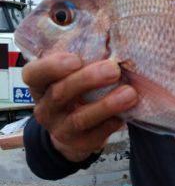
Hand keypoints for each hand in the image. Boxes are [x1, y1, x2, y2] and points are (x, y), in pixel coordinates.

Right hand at [22, 52, 137, 162]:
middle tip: (113, 69)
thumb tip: (113, 42)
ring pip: (80, 118)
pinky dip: (113, 122)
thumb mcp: (70, 76)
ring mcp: (60, 129)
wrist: (73, 131)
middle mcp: (46, 108)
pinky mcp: (80, 143)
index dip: (52, 67)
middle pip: (61, 94)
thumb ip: (83, 61)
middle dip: (88, 80)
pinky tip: (126, 114)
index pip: (33, 74)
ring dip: (107, 105)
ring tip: (129, 93)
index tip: (76, 58)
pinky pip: (97, 134)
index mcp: (40, 85)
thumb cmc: (75, 92)